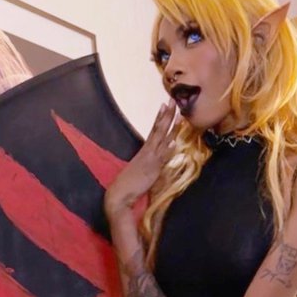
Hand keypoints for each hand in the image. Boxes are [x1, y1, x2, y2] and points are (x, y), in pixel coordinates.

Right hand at [105, 100, 177, 221]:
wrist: (119, 196)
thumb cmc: (127, 185)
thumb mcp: (140, 169)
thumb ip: (150, 161)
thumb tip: (162, 154)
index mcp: (143, 151)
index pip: (154, 130)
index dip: (160, 118)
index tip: (164, 105)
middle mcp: (147, 152)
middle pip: (159, 130)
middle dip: (166, 115)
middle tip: (172, 100)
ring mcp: (150, 160)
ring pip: (161, 140)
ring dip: (170, 126)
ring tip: (177, 113)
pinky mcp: (152, 169)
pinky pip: (161, 157)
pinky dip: (166, 148)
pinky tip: (172, 140)